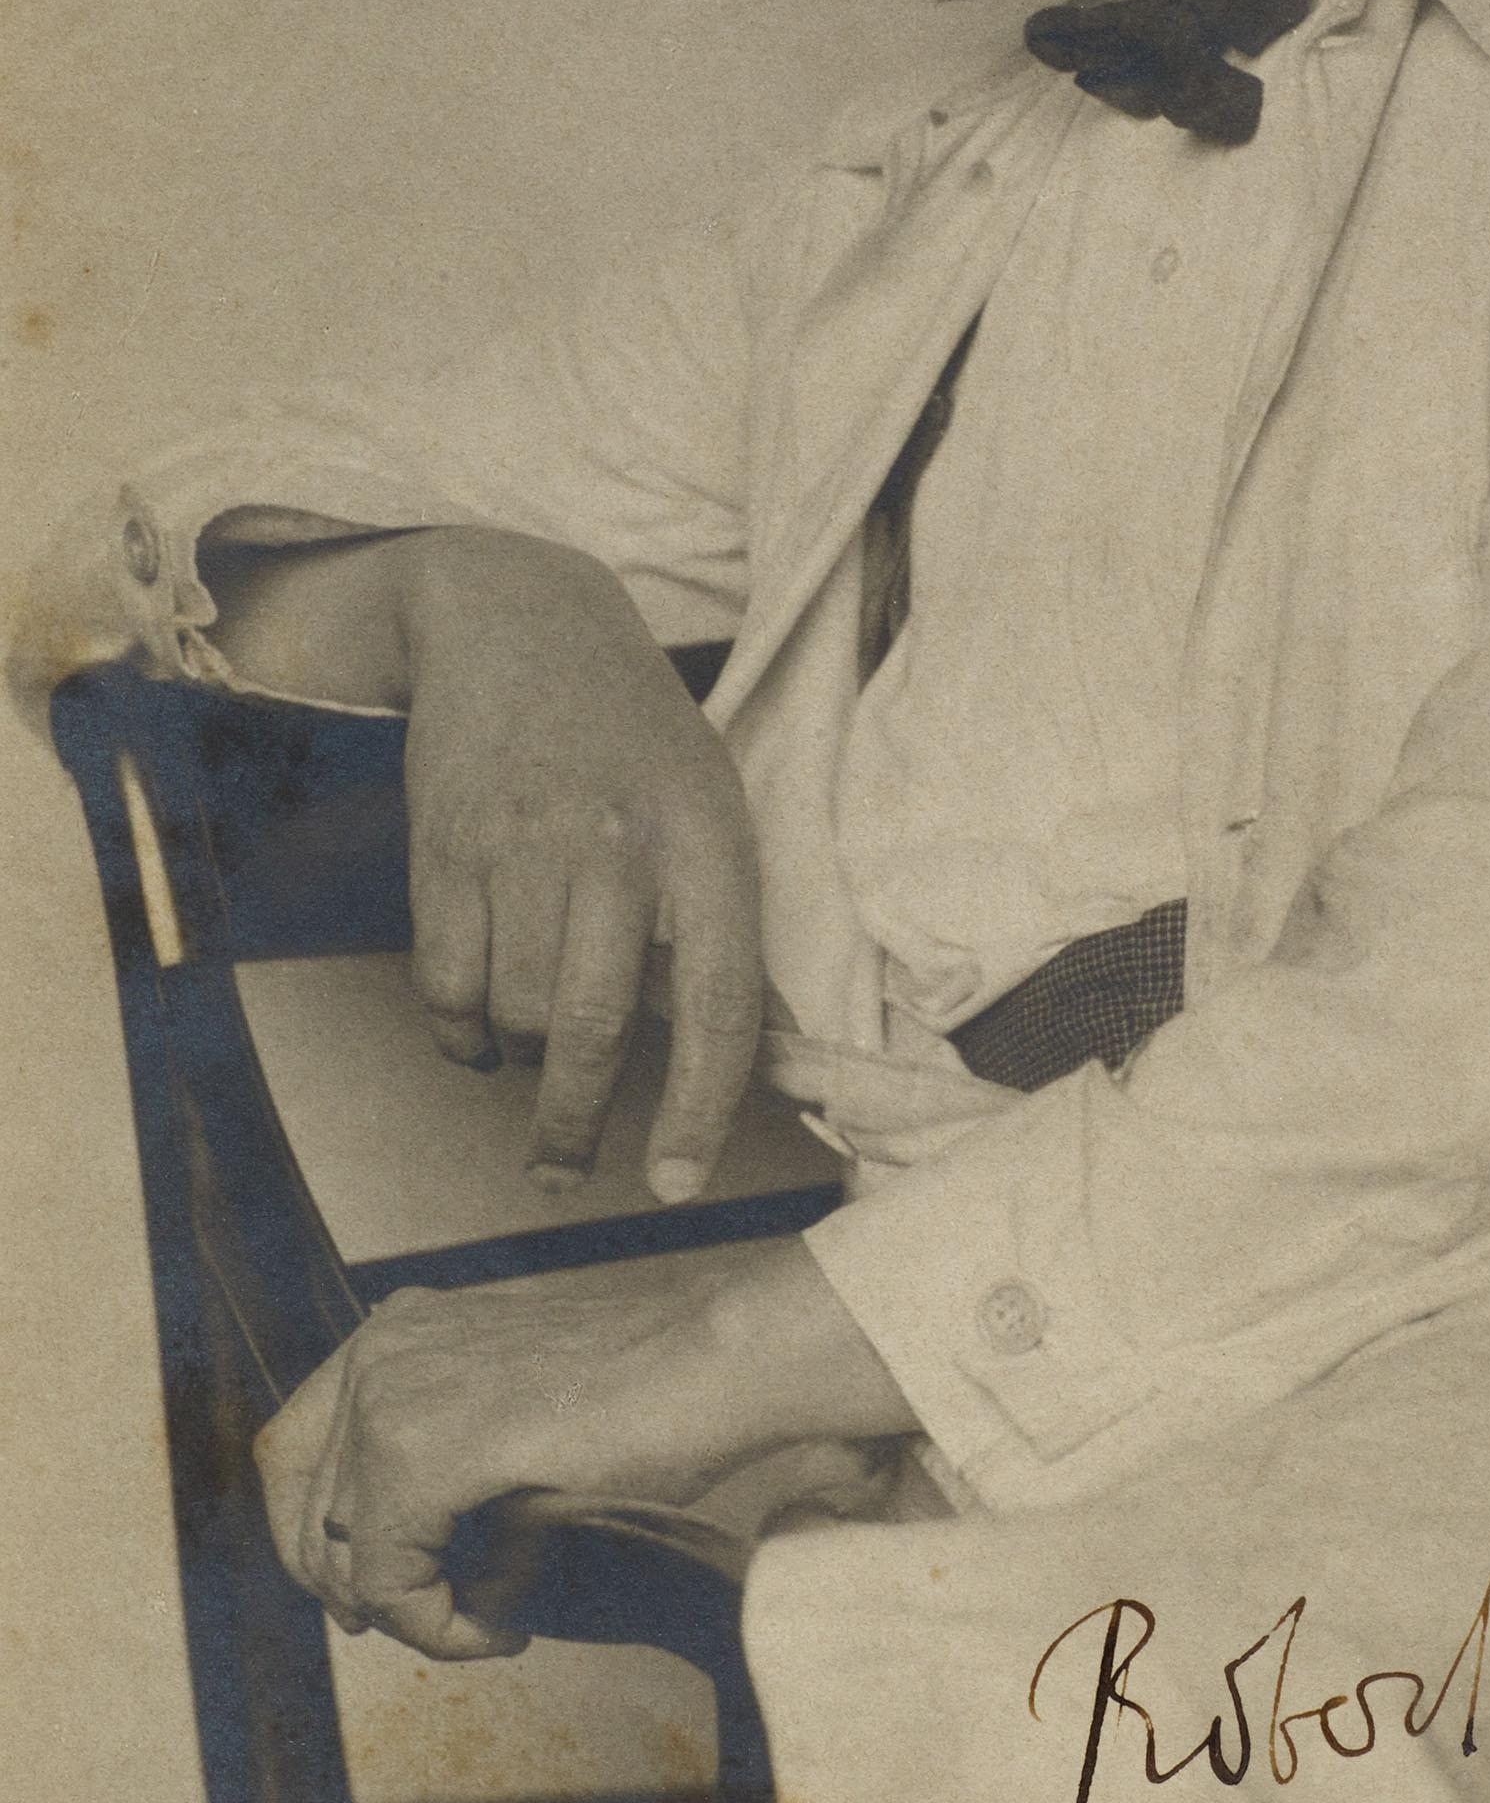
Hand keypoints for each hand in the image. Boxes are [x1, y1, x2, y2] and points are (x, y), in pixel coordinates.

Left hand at [254, 1239, 917, 1658]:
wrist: (712, 1365)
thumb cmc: (641, 1395)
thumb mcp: (508, 1419)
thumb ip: (436, 1473)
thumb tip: (371, 1589)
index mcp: (396, 1330)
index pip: (291, 1453)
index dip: (317, 1543)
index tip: (371, 1599)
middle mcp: (380, 1349)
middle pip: (297, 1506)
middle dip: (356, 1587)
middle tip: (435, 1621)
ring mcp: (394, 1393)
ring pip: (343, 1554)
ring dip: (413, 1610)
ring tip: (493, 1617)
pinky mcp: (424, 1450)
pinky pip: (391, 1579)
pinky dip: (439, 1626)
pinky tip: (505, 1622)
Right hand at [396, 529, 761, 1196]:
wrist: (516, 617)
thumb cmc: (630, 732)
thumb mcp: (708, 800)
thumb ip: (718, 919)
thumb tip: (734, 1059)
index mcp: (707, 839)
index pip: (718, 1002)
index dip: (698, 1110)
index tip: (676, 1185)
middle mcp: (617, 845)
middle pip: (593, 1030)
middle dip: (576, 1125)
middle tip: (567, 1170)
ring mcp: (521, 845)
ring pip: (515, 1016)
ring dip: (522, 1061)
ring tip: (533, 1047)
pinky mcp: (443, 848)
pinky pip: (447, 987)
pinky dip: (461, 1032)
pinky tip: (479, 1024)